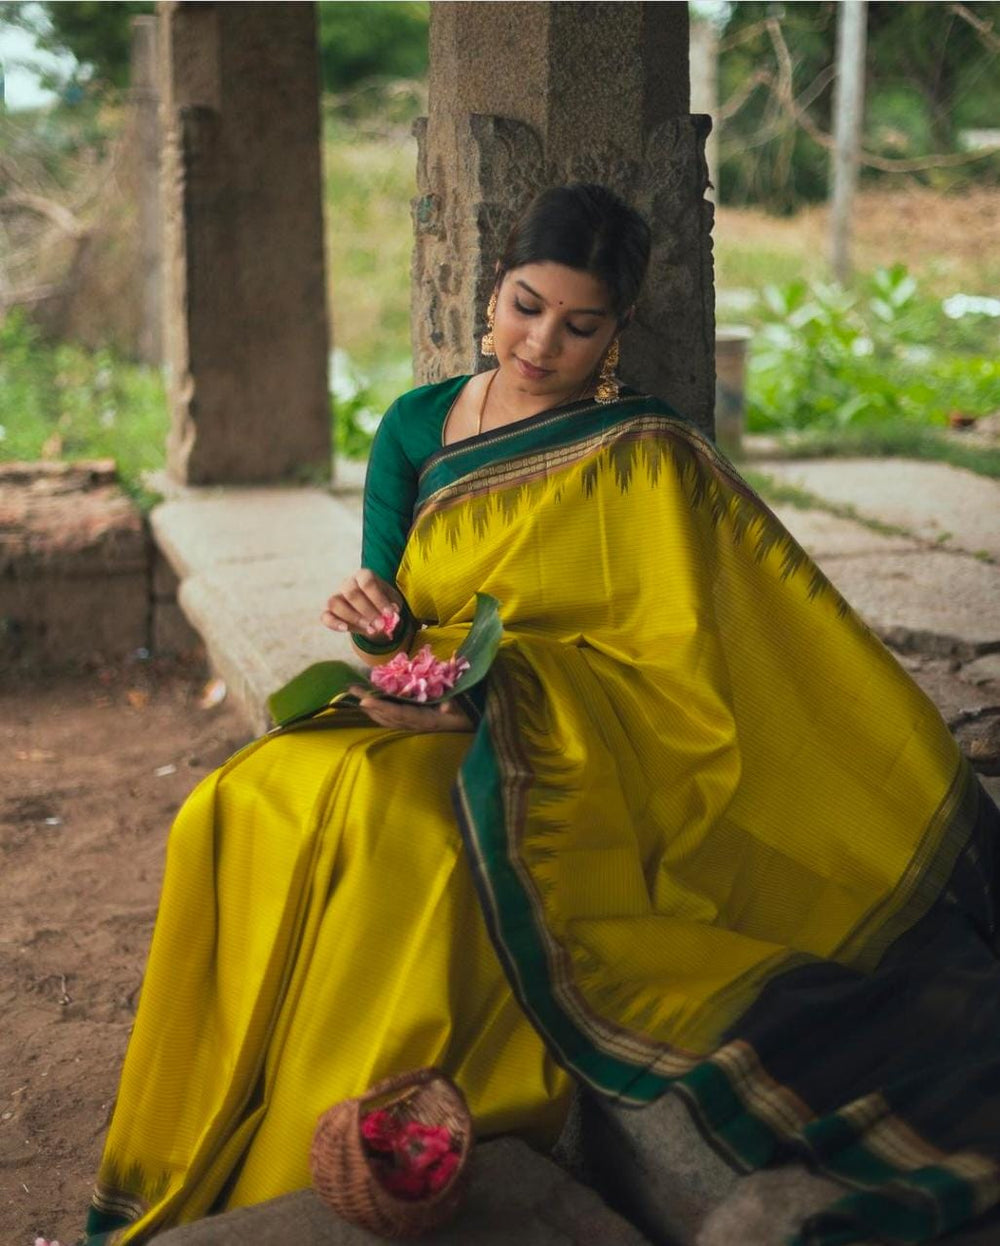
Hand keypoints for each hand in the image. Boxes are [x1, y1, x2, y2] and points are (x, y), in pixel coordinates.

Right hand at [321, 569, 401, 636]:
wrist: (374, 614)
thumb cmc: (383, 603)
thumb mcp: (392, 602)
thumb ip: (392, 606)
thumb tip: (391, 612)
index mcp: (364, 576)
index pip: (367, 582)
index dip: (378, 599)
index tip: (389, 613)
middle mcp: (348, 583)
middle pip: (351, 593)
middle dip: (367, 611)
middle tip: (380, 624)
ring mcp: (337, 596)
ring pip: (335, 603)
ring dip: (353, 618)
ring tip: (369, 628)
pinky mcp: (329, 611)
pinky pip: (325, 616)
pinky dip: (334, 623)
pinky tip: (345, 629)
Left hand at [348, 686, 473, 732]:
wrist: (470, 724)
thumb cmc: (466, 713)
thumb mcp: (464, 708)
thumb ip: (456, 706)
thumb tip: (448, 706)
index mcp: (425, 720)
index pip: (399, 714)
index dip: (381, 707)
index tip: (365, 699)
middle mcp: (415, 725)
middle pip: (386, 716)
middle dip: (368, 704)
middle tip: (351, 689)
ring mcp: (413, 725)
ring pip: (386, 718)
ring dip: (370, 708)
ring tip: (356, 694)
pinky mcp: (413, 723)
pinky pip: (392, 718)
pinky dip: (379, 711)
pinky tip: (370, 704)